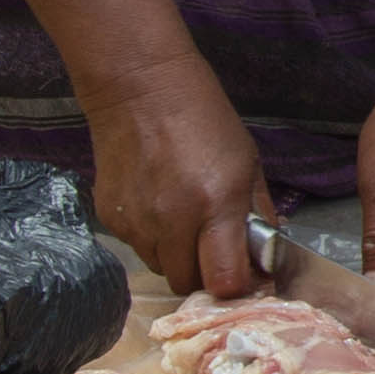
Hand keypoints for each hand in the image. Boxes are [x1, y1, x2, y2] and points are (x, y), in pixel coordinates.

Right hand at [81, 52, 272, 296]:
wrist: (139, 88)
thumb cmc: (204, 119)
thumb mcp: (248, 161)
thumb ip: (257, 213)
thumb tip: (264, 256)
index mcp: (216, 205)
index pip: (224, 281)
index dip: (235, 286)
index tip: (241, 274)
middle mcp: (173, 221)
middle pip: (188, 283)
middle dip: (204, 273)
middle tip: (212, 247)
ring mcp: (137, 222)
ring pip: (161, 267)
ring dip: (176, 256)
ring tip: (183, 219)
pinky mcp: (110, 217)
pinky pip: (136, 246)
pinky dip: (150, 237)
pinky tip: (157, 203)